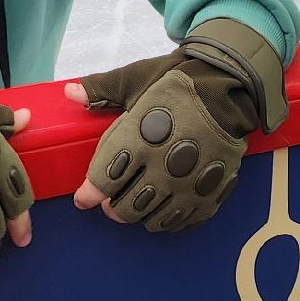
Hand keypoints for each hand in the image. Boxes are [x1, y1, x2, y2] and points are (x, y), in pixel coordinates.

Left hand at [64, 19, 286, 232]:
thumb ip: (101, 90)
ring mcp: (189, 185)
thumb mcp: (136, 79)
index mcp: (139, 140)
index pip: (104, 181)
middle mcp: (163, 169)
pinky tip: (163, 209)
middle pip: (127, 208)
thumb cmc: (177, 83)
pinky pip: (183, 221)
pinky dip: (168, 220)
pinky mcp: (210, 192)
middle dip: (112, 208)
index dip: (89, 194)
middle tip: (110, 203)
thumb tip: (69, 93)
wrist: (230, 87)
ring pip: (154, 219)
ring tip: (136, 205)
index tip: (84, 198)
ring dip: (139, 216)